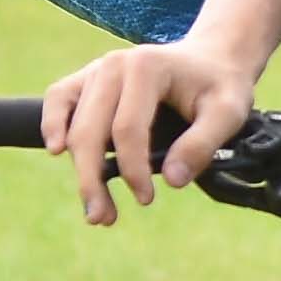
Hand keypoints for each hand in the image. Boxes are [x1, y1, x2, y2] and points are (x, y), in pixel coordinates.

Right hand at [44, 31, 261, 221]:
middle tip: (104, 219)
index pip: (127, 128)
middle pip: (91, 130)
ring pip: (74, 125)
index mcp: (146, 68)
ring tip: (93, 210)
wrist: (210, 61)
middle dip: (93, 179)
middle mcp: (114, 65)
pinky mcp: (87, 79)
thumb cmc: (220, 88)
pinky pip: (59, 98)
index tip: (147, 198)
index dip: (132, 169)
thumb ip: (202, 145)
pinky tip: (56, 151)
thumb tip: (172, 180)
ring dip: (78, 169)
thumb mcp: (228, 113)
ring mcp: (97, 70)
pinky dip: (52, 124)